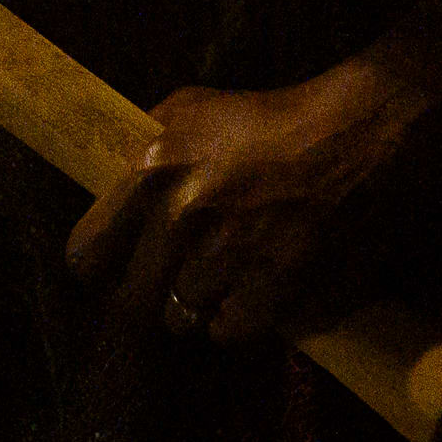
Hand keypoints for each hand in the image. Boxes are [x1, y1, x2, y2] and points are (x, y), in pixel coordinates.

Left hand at [64, 46, 441, 347]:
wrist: (355, 136)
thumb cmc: (267, 119)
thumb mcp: (188, 111)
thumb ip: (140, 154)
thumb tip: (103, 195)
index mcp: (152, 170)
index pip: (86, 255)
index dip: (98, 265)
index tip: (111, 267)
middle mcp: (183, 218)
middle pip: (131, 302)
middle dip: (147, 295)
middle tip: (166, 281)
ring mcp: (230, 258)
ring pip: (182, 317)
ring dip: (196, 304)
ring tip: (222, 275)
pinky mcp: (274, 290)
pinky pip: (229, 330)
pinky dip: (238, 316)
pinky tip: (253, 288)